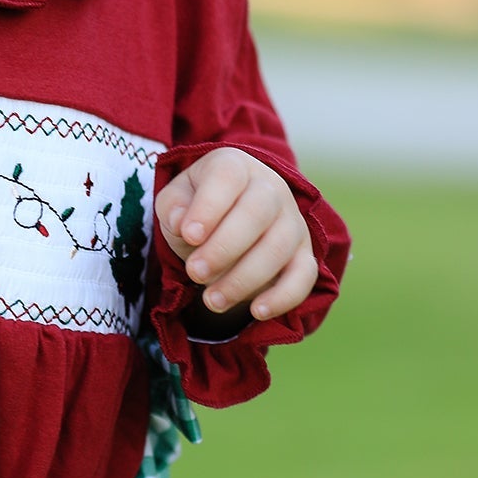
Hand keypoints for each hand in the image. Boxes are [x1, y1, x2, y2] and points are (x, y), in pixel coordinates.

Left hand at [155, 148, 317, 325]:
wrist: (227, 218)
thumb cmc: (197, 208)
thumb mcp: (175, 201)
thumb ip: (173, 207)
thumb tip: (182, 223)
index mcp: (234, 166)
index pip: (228, 177)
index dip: (209, 206)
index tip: (189, 235)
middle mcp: (271, 188)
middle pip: (258, 213)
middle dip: (224, 247)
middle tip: (195, 272)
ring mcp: (292, 221)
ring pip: (279, 247)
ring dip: (244, 278)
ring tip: (211, 300)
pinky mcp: (304, 253)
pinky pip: (304, 275)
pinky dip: (284, 296)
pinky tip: (257, 311)